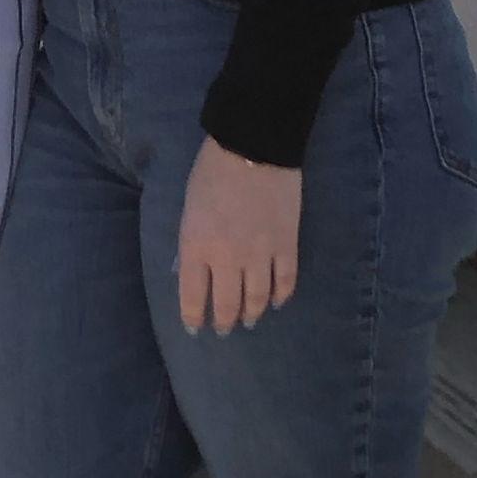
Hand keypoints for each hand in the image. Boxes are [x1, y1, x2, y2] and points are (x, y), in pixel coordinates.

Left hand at [176, 139, 301, 334]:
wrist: (253, 146)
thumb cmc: (211, 172)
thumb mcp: (189, 209)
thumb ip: (192, 243)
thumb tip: (196, 271)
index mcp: (197, 247)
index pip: (192, 297)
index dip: (193, 318)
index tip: (195, 328)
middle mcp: (228, 259)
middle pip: (227, 305)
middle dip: (224, 322)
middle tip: (224, 330)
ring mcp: (260, 254)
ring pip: (258, 299)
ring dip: (252, 314)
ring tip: (249, 320)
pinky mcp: (287, 245)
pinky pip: (286, 282)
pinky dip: (281, 297)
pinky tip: (276, 302)